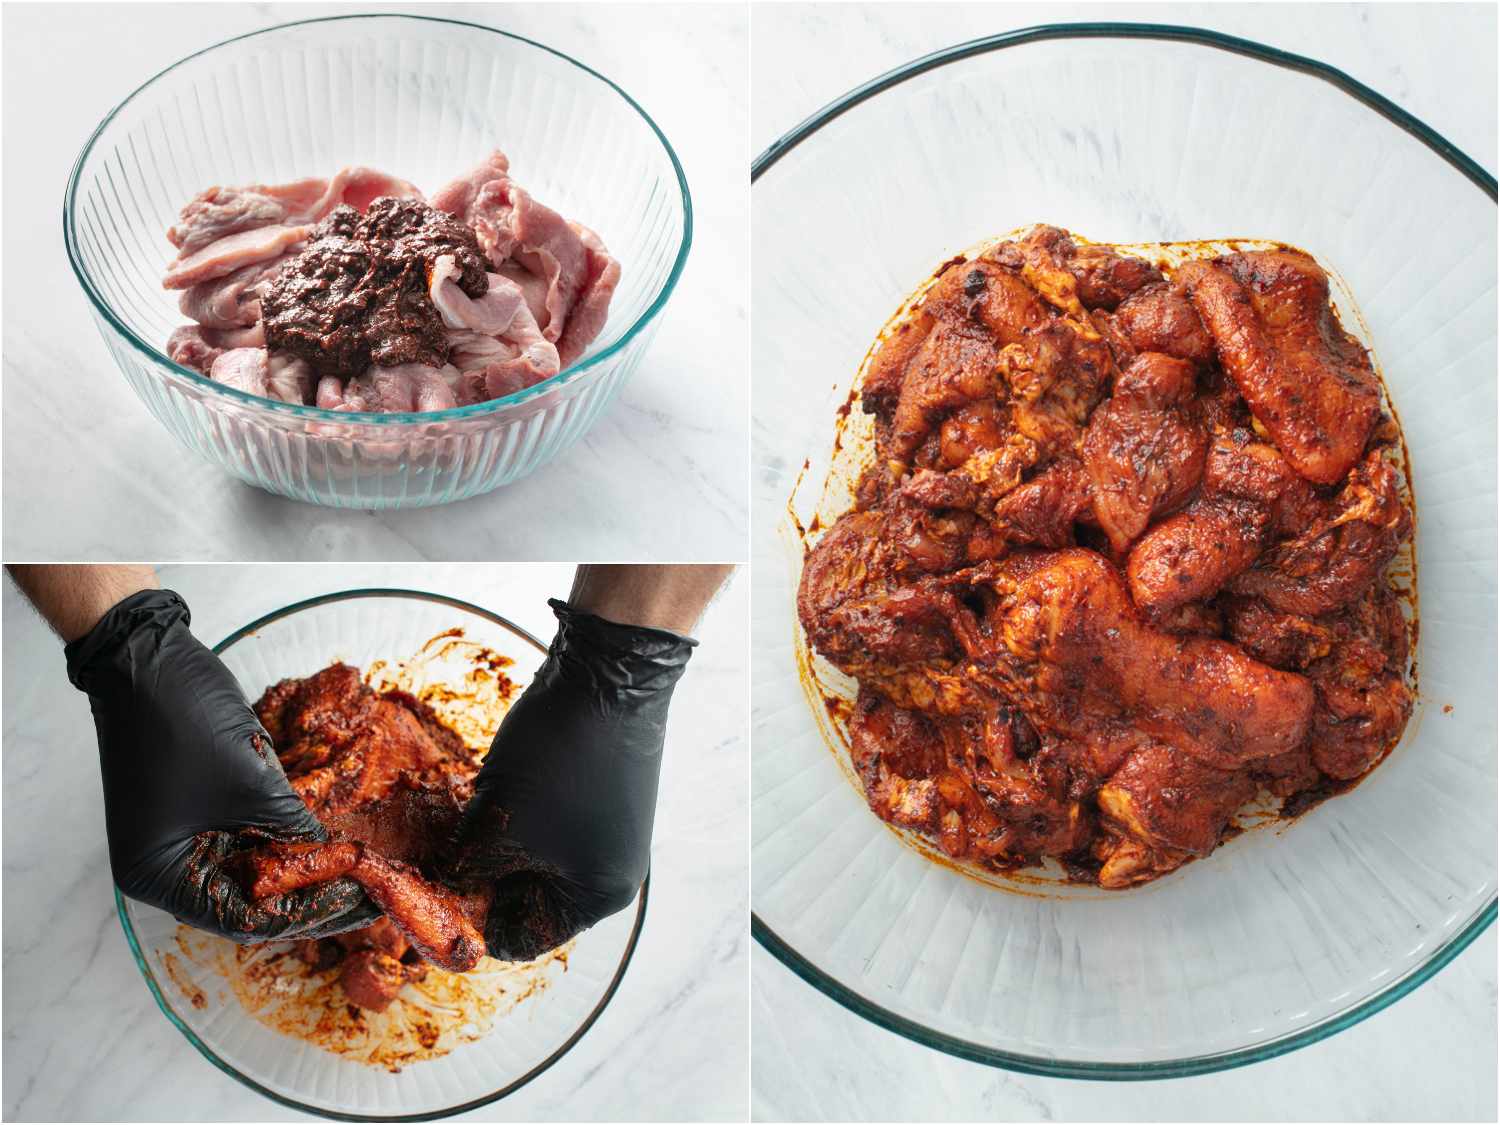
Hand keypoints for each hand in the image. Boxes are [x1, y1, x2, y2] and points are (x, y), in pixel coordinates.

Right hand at [65, 589, 377, 940]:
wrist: (150, 658)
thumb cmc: (183, 723)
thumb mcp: (251, 784)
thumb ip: (294, 827)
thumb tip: (338, 855)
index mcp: (161, 877)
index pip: (243, 919)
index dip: (305, 914)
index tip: (357, 904)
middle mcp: (171, 866)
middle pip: (252, 899)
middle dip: (311, 894)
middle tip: (370, 894)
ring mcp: (189, 835)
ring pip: (259, 867)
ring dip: (306, 866)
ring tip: (363, 872)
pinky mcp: (208, 806)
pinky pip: (256, 833)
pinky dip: (291, 836)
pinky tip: (337, 840)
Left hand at [445, 599, 695, 960]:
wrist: (608, 672)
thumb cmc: (559, 759)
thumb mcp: (497, 825)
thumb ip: (464, 868)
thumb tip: (438, 885)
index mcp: (596, 896)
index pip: (520, 939)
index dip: (467, 924)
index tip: (423, 904)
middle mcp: (611, 871)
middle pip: (527, 898)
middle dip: (478, 879)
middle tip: (431, 861)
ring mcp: (608, 830)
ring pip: (532, 856)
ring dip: (493, 844)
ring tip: (458, 821)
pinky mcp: (600, 795)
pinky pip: (547, 824)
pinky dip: (514, 817)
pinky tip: (488, 793)